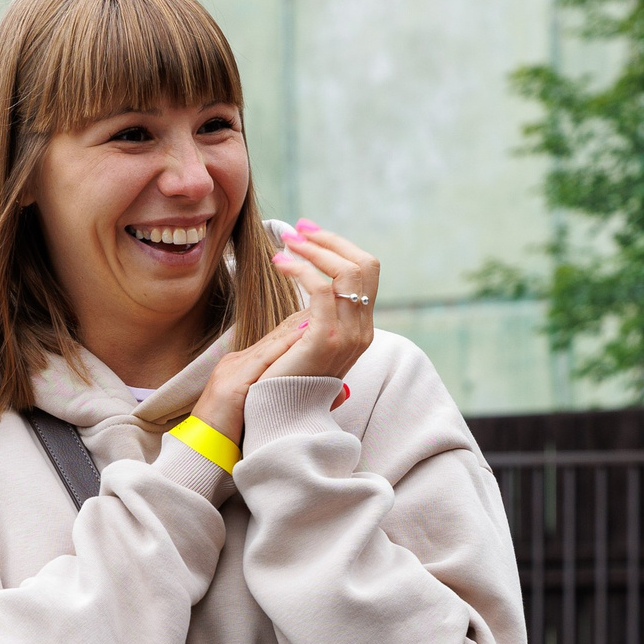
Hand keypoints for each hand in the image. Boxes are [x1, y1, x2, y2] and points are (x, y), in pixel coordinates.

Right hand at [189, 310, 311, 442]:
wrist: (202, 454)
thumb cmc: (231, 439)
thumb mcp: (255, 412)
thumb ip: (276, 399)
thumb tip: (320, 395)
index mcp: (239, 369)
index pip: (273, 345)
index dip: (297, 331)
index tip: (320, 320)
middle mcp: (234, 364)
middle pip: (273, 339)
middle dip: (300, 324)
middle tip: (324, 308)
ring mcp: (231, 372)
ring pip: (270, 345)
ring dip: (296, 329)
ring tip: (319, 315)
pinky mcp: (231, 385)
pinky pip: (262, 362)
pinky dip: (283, 348)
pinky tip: (303, 337)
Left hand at [263, 219, 377, 380]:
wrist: (278, 413)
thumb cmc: (286, 376)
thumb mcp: (308, 338)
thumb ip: (318, 313)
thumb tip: (315, 280)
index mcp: (361, 326)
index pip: (365, 271)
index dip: (339, 245)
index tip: (308, 231)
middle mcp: (362, 330)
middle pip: (364, 264)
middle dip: (328, 241)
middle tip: (295, 230)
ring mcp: (348, 336)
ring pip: (347, 272)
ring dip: (314, 250)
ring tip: (286, 242)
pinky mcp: (326, 340)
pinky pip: (322, 290)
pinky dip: (301, 270)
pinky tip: (281, 264)